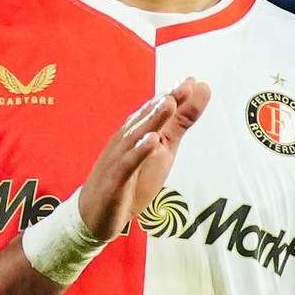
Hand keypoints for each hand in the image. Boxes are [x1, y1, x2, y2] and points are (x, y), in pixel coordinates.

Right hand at [68, 81, 209, 250]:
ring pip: (136, 136)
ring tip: (170, 103)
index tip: (191, 80)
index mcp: (137, 133)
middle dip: (166, 101)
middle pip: (146, 118)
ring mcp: (119, 159)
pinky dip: (139, 152)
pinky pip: (128, 164)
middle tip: (185, 85)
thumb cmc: (131, 179)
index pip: (155, 110)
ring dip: (152, 119)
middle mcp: (126, 141)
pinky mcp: (115, 180)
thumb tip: (199, 93)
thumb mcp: (162, 150)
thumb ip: (179, 123)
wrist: (95, 214)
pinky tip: (152, 141)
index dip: (172, 95)